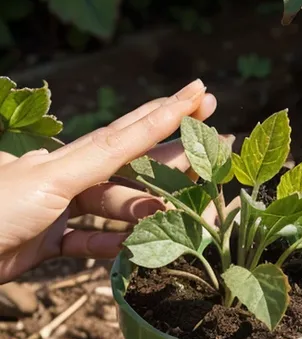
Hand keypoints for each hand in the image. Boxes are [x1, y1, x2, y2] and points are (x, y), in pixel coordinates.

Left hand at [0, 80, 215, 282]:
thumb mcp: (50, 180)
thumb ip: (98, 160)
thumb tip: (134, 130)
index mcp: (68, 159)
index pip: (128, 132)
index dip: (166, 113)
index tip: (200, 93)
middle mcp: (68, 179)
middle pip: (131, 167)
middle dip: (173, 156)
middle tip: (217, 139)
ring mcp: (58, 212)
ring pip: (115, 209)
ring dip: (149, 209)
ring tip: (189, 207)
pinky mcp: (47, 243)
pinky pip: (88, 243)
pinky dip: (112, 244)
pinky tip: (137, 245)